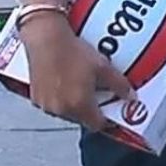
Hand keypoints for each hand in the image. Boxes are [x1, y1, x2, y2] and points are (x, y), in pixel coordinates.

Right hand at [20, 12, 135, 129]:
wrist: (46, 40)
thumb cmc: (72, 52)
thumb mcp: (103, 67)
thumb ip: (119, 85)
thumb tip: (130, 96)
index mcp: (79, 105)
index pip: (97, 125)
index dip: (108, 118)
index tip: (113, 109)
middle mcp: (60, 110)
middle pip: (82, 119)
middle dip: (93, 109)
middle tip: (100, 92)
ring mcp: (46, 105)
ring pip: (67, 112)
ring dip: (76, 104)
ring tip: (83, 84)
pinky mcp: (35, 97)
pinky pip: (53, 104)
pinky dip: (61, 98)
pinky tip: (66, 82)